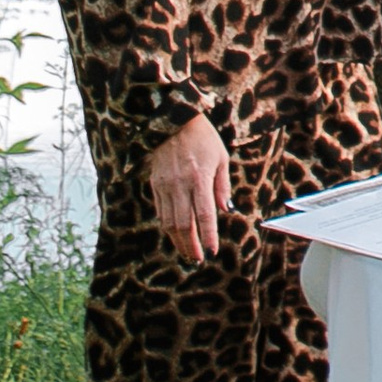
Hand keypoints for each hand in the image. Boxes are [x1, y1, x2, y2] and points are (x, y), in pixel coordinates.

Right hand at [147, 112, 230, 264]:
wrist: (174, 121)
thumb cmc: (203, 139)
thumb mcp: (221, 157)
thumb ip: (222, 186)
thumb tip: (226, 211)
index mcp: (199, 177)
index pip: (204, 214)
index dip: (208, 236)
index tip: (212, 252)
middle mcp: (180, 184)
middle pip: (184, 224)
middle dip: (191, 245)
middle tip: (198, 259)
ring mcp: (165, 186)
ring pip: (169, 222)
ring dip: (178, 241)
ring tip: (187, 253)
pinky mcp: (155, 185)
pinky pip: (160, 212)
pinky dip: (168, 227)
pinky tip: (176, 235)